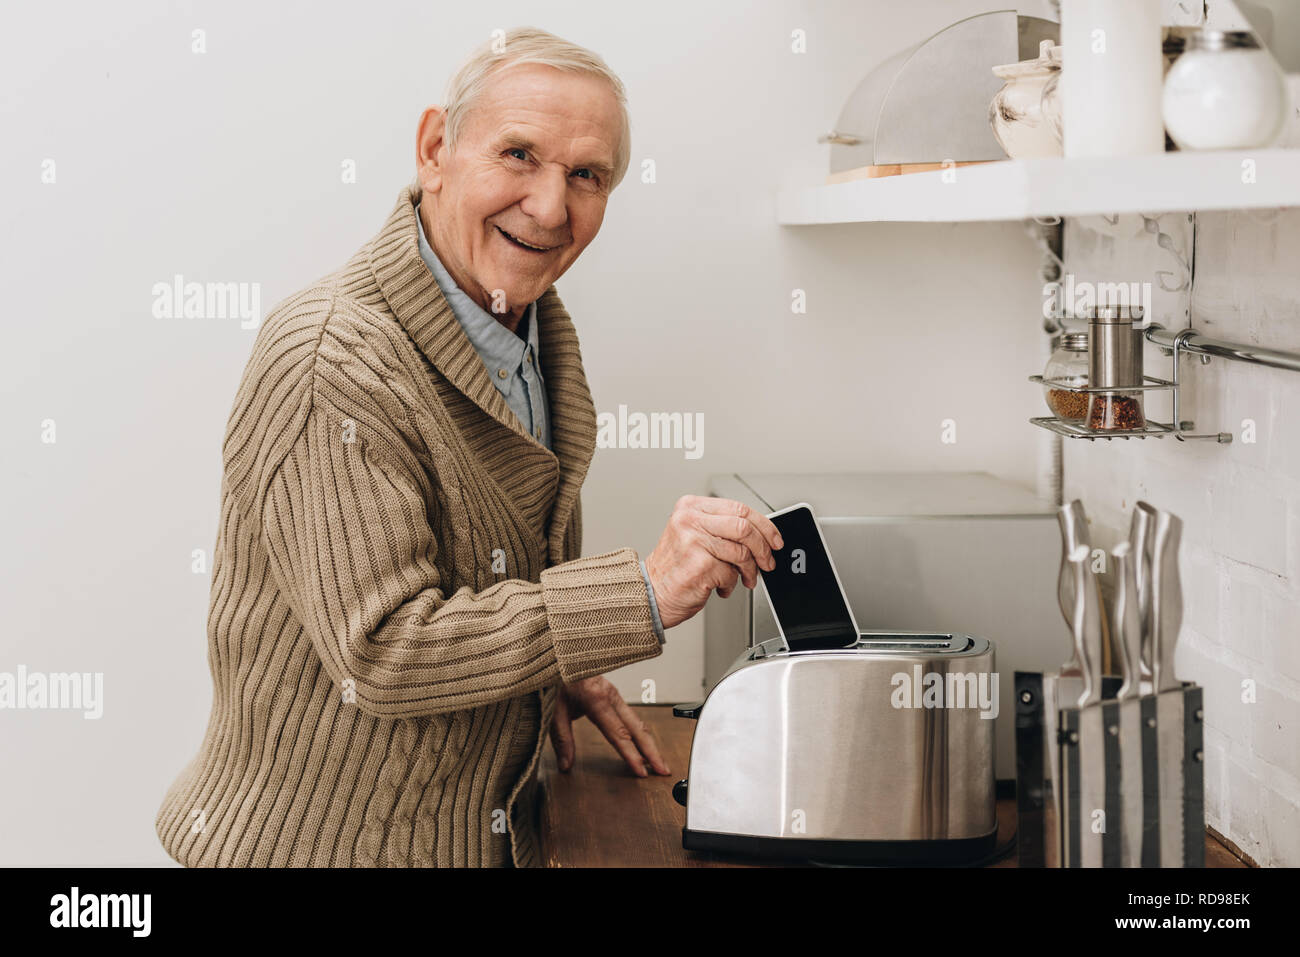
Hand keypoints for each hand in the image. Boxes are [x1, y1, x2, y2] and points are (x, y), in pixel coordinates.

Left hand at [549, 676, 669, 777]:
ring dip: (650, 743)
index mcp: (596, 699)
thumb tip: (566, 765)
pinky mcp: (613, 694)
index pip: (618, 733)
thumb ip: (561, 738)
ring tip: (659, 762)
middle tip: (663, 771)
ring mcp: (614, 693)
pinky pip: (631, 716)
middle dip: (652, 751)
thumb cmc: (553, 678)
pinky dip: (641, 733)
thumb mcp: (552, 709)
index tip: (641, 771)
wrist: (557, 655)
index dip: (631, 754)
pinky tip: (644, 745)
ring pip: (638, 721)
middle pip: (637, 727)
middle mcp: (610, 695)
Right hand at [644, 495, 783, 629]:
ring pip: (742, 552)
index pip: (739, 508)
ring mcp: (693, 541)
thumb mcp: (694, 535)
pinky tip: (719, 586)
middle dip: (763, 548)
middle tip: (767, 561)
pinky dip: (730, 584)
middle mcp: (689, 520)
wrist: (651, 592)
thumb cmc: (675, 567)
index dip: (764, 526)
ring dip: (749, 571)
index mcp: (690, 507)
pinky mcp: (699, 564)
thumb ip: (722, 528)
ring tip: (743, 578)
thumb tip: (761, 534)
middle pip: (744, 527)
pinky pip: (731, 573)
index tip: (774, 539)